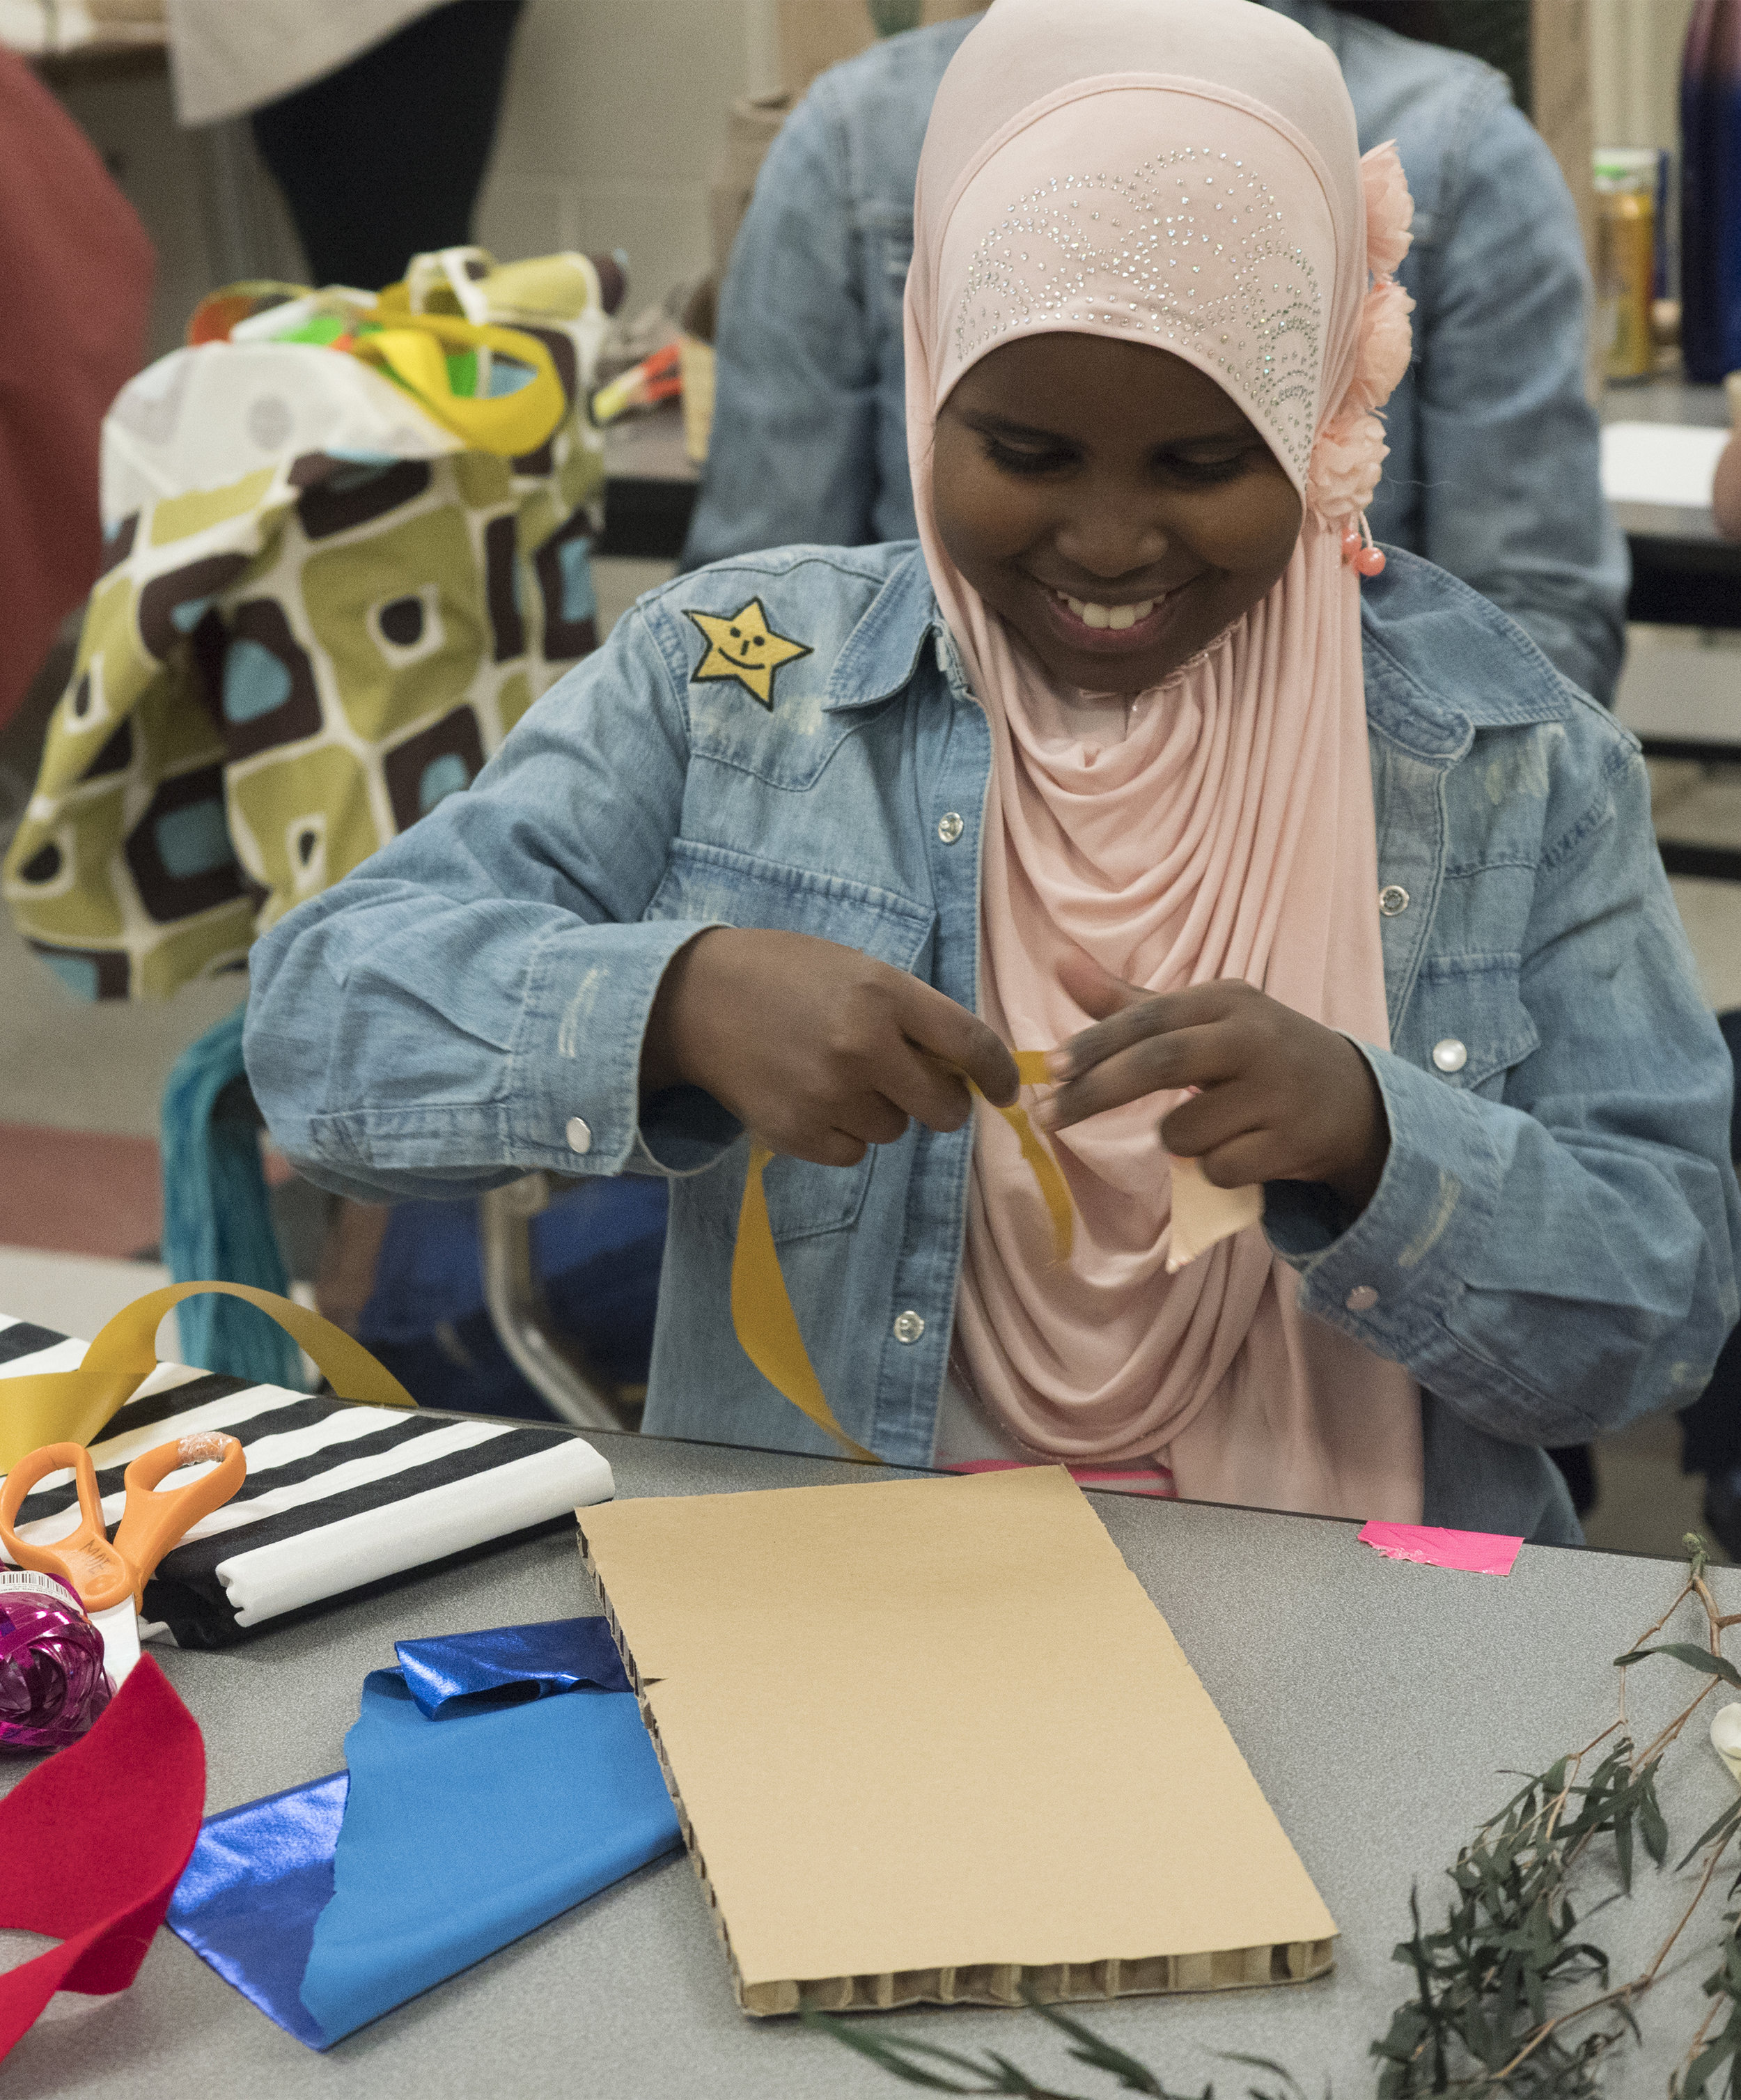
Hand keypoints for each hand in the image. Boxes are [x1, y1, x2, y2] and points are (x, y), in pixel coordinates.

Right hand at [640, 928, 1019, 1167]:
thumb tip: (967, 1069)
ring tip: (837, 1076)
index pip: (971, 1046)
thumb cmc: (785, 975)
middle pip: (943, 1108)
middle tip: (914, 1084)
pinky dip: (843, 1134)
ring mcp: (829, 1097)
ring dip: (881, 1112)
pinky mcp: (798, 1135)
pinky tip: (812, 1098)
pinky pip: (853, 1153)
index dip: (997, 1075)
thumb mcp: (858, 971)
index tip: (1003, 1090)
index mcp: (884, 996)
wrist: (695, 1000)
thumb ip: (912, 1014)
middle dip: (940, 1102)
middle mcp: (863, 1049)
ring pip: (895, 1132)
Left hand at [1041, 954, 1389, 1212]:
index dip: (1097, 1042)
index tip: (1051, 1067)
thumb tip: (1059, 963)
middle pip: (1161, 1064)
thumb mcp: (1204, 1020)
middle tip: (1048, 1117)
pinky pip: (1217, 1169)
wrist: (1352, 1099)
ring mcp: (1277, 1092)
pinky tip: (1242, 1148)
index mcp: (1227, 1001)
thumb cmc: (1256, 1055)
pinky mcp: (1291, 1143)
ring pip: (1184, 1131)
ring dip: (1176, 1139)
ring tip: (1211, 1125)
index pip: (1150, 1018)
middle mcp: (1254, 1038)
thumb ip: (1131, 1004)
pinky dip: (1211, 1168)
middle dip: (1098, 1093)